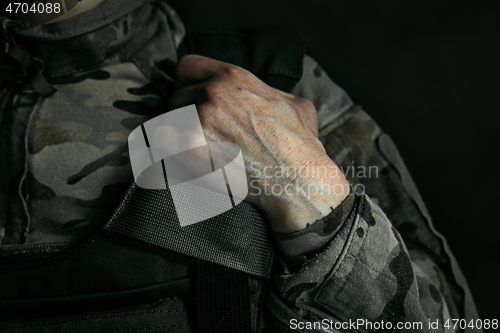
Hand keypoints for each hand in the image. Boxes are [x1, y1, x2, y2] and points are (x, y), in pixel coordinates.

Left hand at [154, 55, 348, 231]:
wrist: (299, 180)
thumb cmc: (301, 144)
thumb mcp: (295, 103)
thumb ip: (270, 93)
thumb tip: (265, 95)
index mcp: (234, 77)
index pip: (187, 66)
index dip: (188, 82)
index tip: (192, 97)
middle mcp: (213, 93)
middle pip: (177, 96)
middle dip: (185, 112)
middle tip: (201, 131)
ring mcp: (200, 120)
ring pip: (169, 119)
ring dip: (179, 132)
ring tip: (198, 148)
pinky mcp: (190, 149)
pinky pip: (160, 139)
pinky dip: (166, 147)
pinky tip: (179, 155)